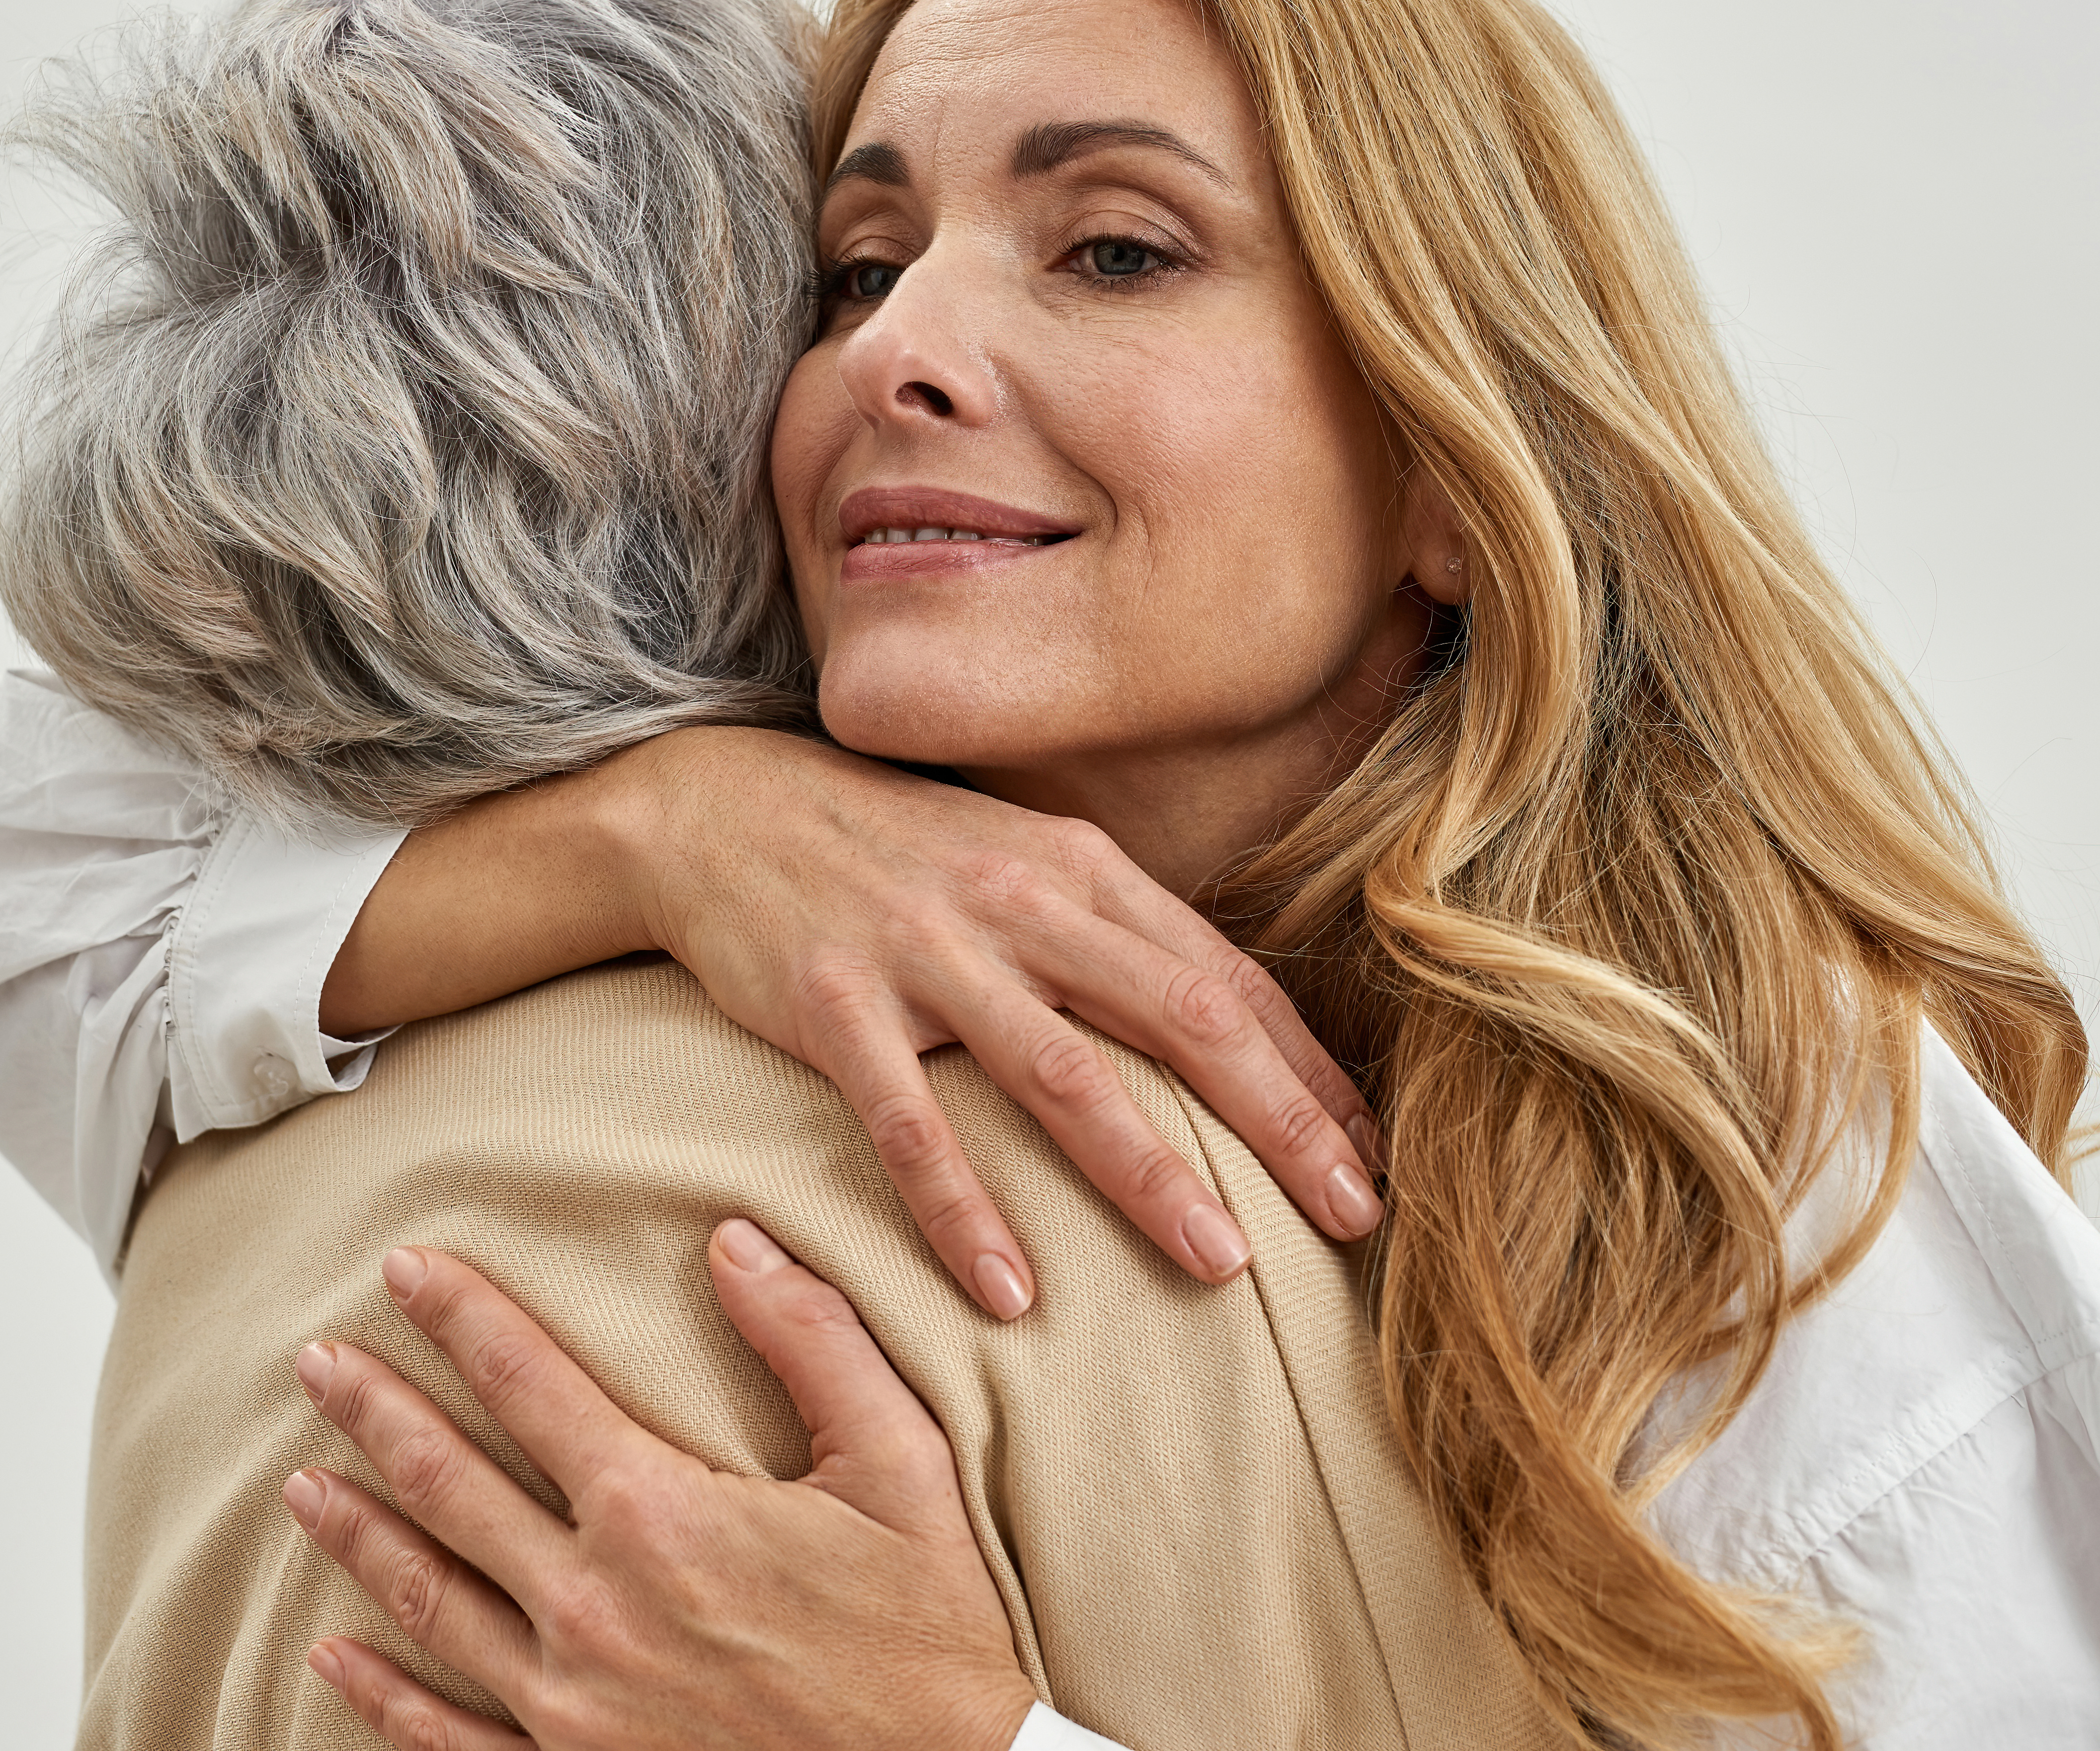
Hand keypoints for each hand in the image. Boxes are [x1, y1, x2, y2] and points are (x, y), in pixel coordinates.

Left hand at [281, 1229, 1037, 1750]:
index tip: (402, 1268)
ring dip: (359, 1535)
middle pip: (447, 1485)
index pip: (526, 1384)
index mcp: (660, 1515)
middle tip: (314, 1362)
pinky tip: (334, 1657)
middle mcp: (593, 1609)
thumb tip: (735, 1242)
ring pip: (429, 1602)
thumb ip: (815, 1342)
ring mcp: (572, 1709)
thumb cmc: (931, 1637)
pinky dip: (381, 1698)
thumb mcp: (902, 1468)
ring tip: (303, 1483)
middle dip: (373, 1411)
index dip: (459, 1317)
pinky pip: (450, 1739)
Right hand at [606, 729, 1382, 1316]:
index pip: (1227, 984)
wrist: (724, 807)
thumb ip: (1118, 941)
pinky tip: (1008, 1291)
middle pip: (1182, 1021)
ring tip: (1223, 1265)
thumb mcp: (1022, 867)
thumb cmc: (896, 856)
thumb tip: (1236, 1036)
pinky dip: (962, 1210)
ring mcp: (929, 954)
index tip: (1375, 1163)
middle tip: (1353, 1218)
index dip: (1309, 1075)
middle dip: (1280, 1125)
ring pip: (1063, 1075)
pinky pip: (912, 1123)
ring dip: (1148, 1175)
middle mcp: (1023, 905)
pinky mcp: (837, 1005)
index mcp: (1083, 873)